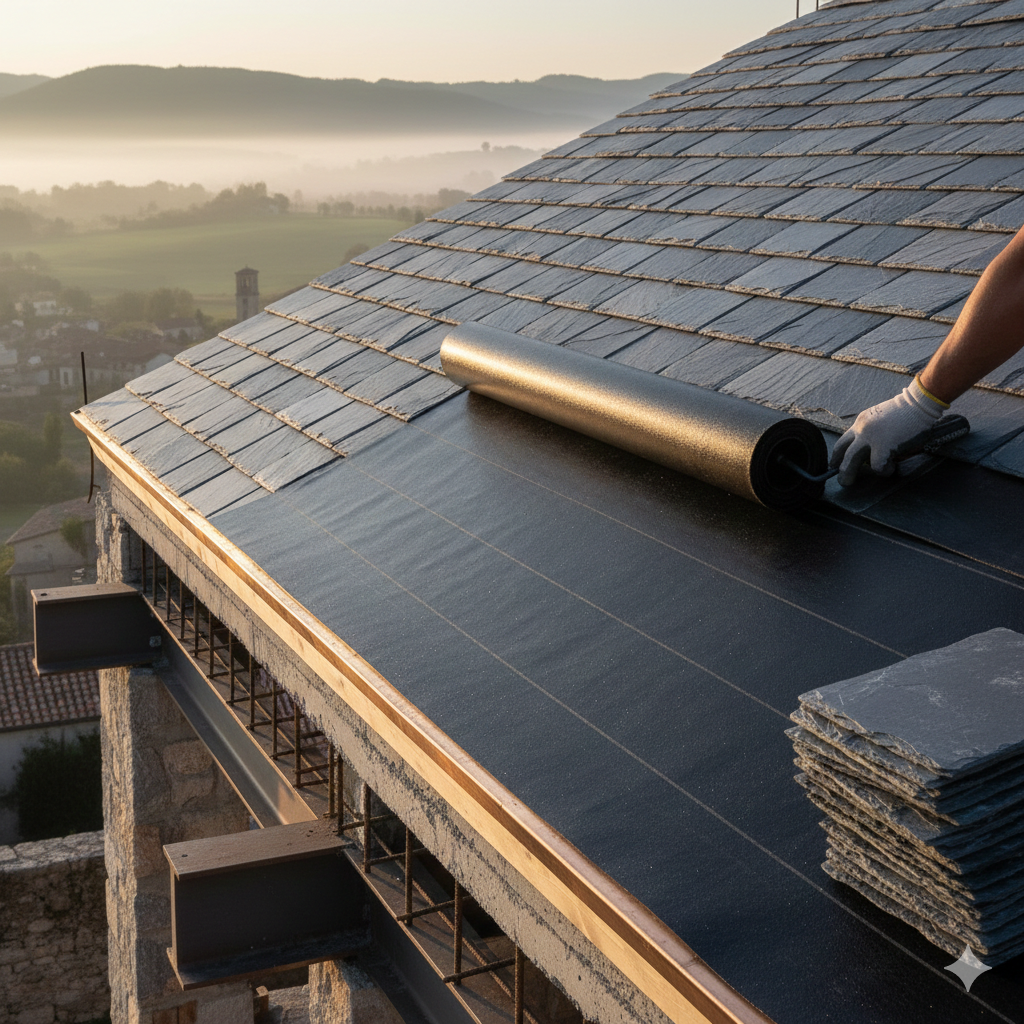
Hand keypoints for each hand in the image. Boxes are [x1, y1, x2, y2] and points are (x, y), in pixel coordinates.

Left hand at [830, 377, 947, 486]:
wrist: (920, 403)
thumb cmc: (909, 411)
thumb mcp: (883, 419)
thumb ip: (875, 433)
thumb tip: (872, 454)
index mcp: (861, 421)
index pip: (844, 440)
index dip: (838, 454)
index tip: (834, 464)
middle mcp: (861, 429)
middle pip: (842, 451)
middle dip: (838, 467)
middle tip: (840, 479)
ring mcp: (870, 437)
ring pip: (850, 460)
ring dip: (847, 474)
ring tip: (848, 483)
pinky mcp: (882, 446)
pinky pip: (877, 466)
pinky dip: (884, 471)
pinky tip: (892, 469)